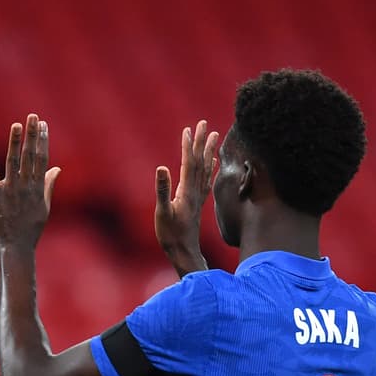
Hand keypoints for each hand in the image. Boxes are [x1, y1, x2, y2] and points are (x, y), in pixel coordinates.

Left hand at [0, 113, 60, 251]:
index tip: (43, 124)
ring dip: (15, 142)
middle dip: (32, 135)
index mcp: (38, 188)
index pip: (41, 159)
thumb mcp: (44, 207)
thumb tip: (56, 168)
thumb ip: (48, 185)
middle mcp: (26, 187)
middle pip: (30, 156)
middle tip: (33, 116)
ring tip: (17, 125)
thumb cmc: (30, 229)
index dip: (42, 141)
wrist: (16, 248)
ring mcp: (11, 190)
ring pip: (13, 162)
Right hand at [155, 120, 217, 270]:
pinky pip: (206, 180)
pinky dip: (210, 168)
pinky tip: (213, 162)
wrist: (184, 252)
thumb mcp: (162, 212)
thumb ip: (162, 190)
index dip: (188, 146)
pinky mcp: (197, 203)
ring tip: (214, 136)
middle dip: (201, 142)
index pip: (188, 163)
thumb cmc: (170, 235)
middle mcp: (195, 191)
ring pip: (205, 169)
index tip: (189, 129)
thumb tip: (162, 167)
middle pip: (199, 161)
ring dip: (208, 151)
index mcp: (186, 191)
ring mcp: (197, 197)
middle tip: (204, 124)